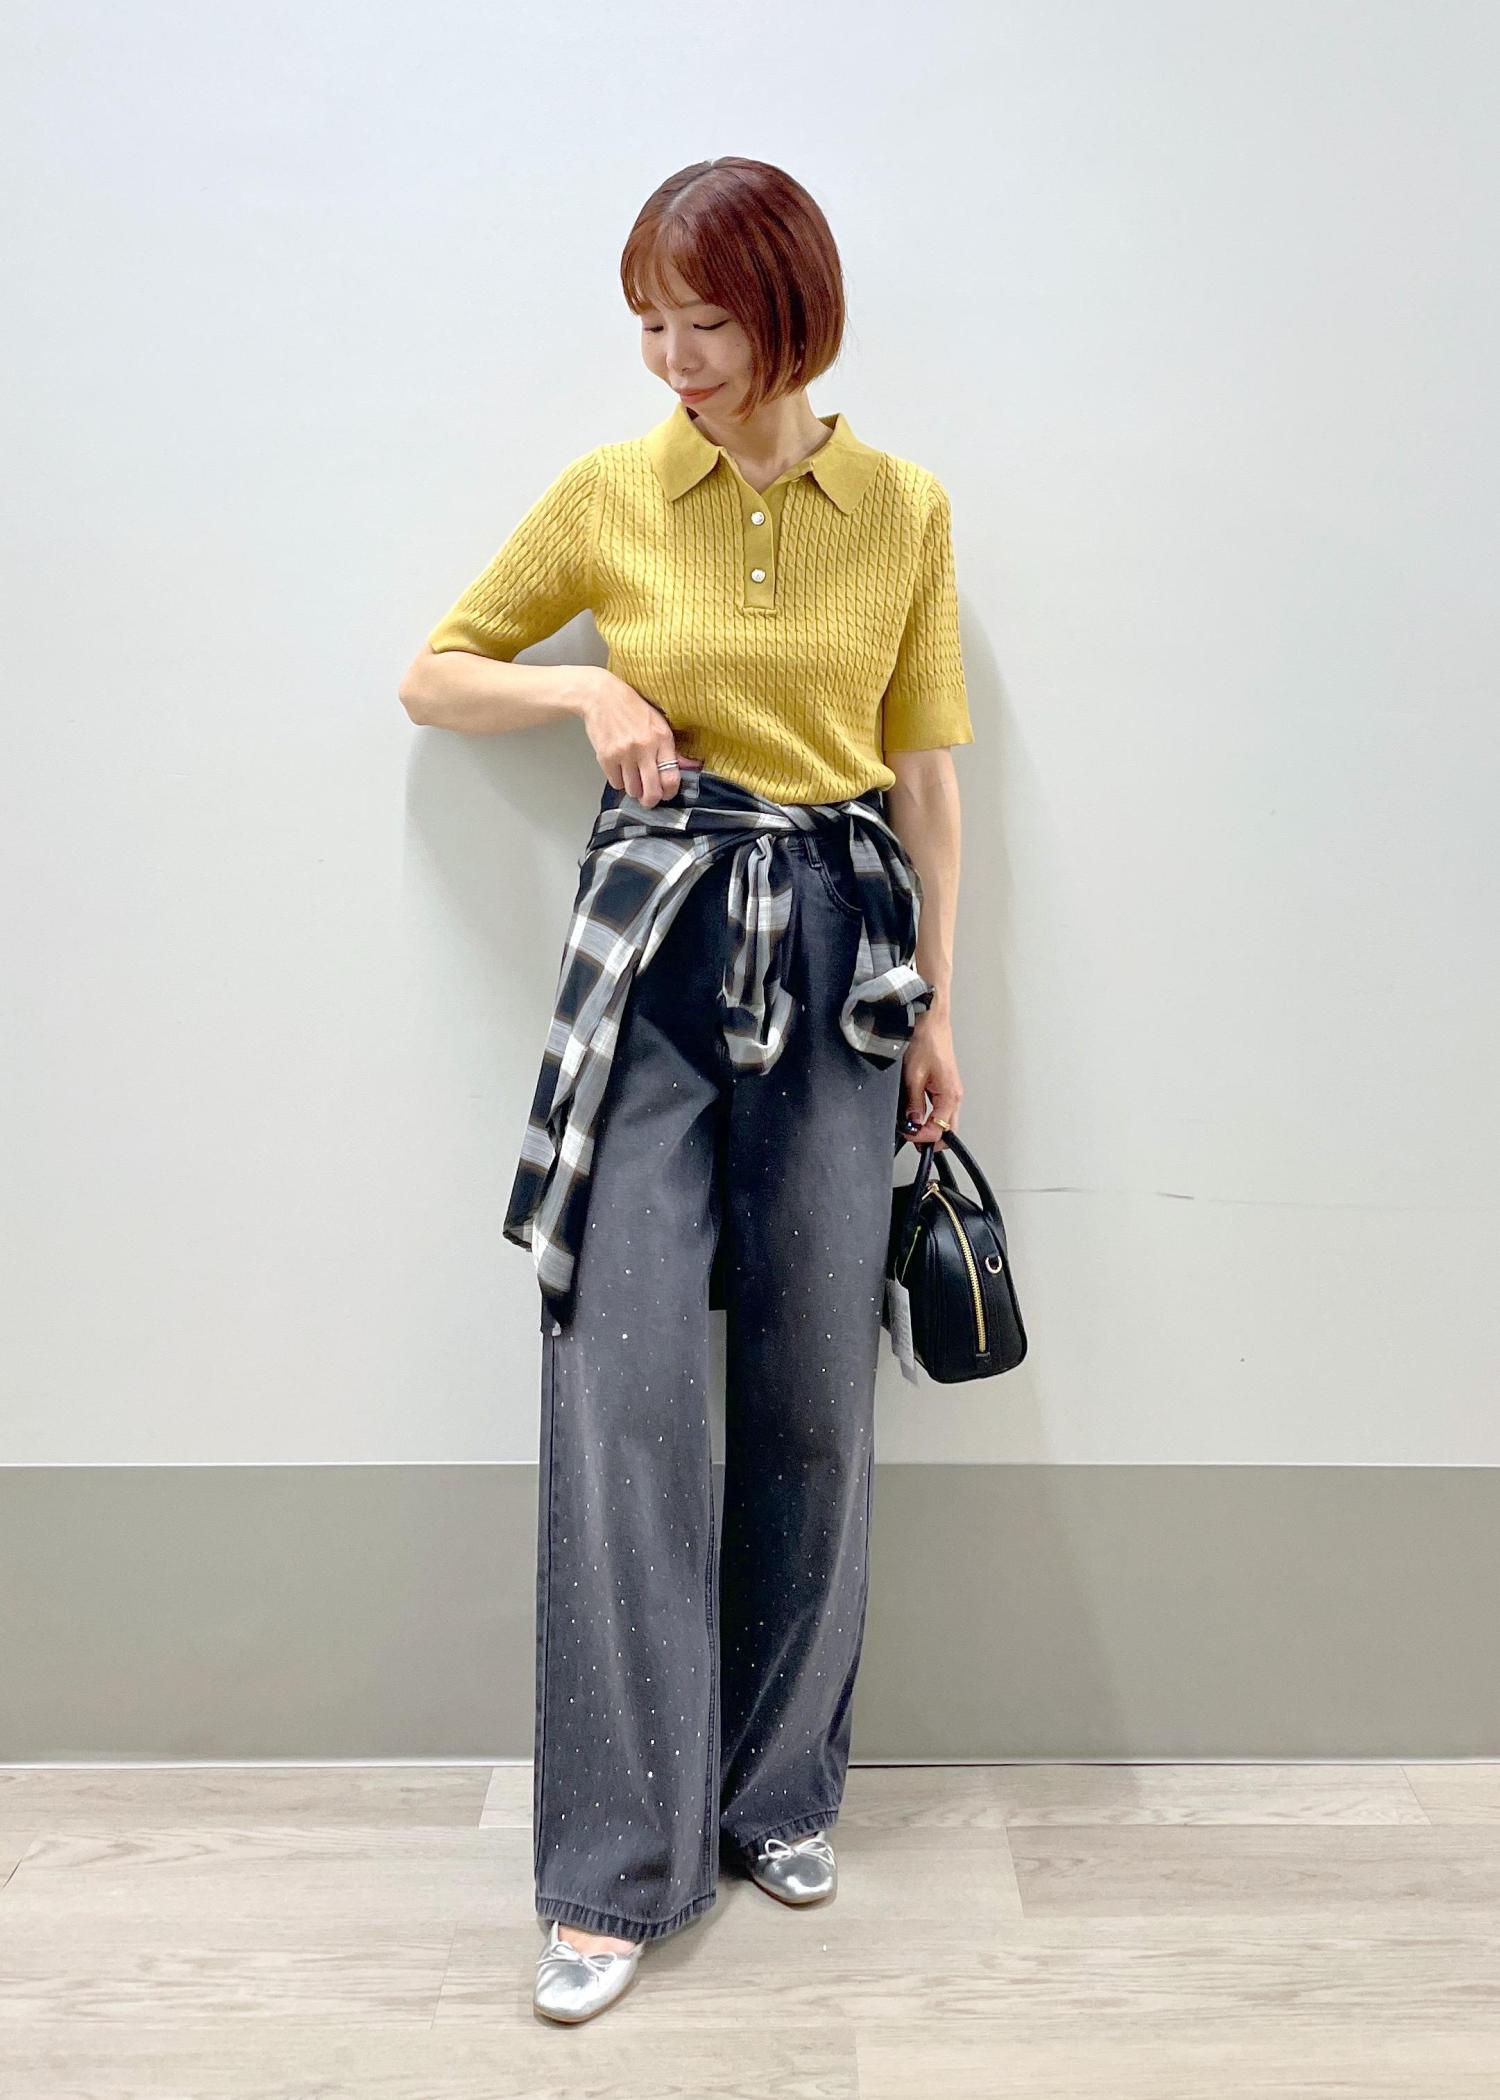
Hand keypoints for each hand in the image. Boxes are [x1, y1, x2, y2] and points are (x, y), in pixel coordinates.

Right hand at [576, 669, 685, 806]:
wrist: (601, 696)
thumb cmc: (632, 708)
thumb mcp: (658, 723)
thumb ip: (672, 748)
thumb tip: (692, 766)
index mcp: (662, 738)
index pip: (671, 777)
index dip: (670, 792)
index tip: (667, 794)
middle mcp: (644, 748)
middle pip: (652, 791)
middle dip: (651, 800)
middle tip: (649, 800)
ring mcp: (624, 754)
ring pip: (633, 790)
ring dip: (634, 789)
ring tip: (633, 777)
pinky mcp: (606, 758)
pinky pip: (616, 783)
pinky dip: (619, 780)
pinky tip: (620, 768)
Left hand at [899, 1008, 961, 1152]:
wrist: (930, 1020)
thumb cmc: (926, 1040)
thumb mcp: (913, 1076)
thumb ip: (913, 1103)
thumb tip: (912, 1123)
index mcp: (950, 1096)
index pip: (940, 1131)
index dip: (921, 1137)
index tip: (906, 1134)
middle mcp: (954, 1096)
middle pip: (947, 1130)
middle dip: (929, 1139)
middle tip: (910, 1137)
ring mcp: (950, 1091)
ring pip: (944, 1121)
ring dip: (928, 1127)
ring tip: (910, 1126)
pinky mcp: (944, 1086)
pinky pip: (939, 1109)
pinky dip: (928, 1115)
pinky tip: (915, 1112)